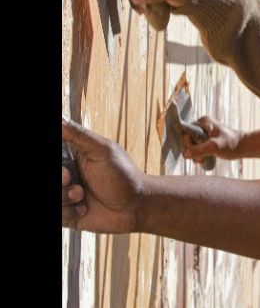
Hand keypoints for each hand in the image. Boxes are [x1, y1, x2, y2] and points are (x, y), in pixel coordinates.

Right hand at [61, 117, 145, 232]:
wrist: (136, 205)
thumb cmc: (124, 175)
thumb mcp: (102, 151)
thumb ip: (79, 135)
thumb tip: (60, 119)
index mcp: (71, 156)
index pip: (54, 152)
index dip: (57, 163)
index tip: (65, 169)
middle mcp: (65, 174)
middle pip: (48, 175)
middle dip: (58, 179)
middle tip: (68, 178)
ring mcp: (65, 194)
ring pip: (50, 195)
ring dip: (63, 196)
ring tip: (81, 195)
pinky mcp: (67, 214)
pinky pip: (56, 214)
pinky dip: (68, 211)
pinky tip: (84, 208)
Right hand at [183, 116, 244, 161]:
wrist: (243, 147)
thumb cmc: (232, 144)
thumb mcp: (215, 147)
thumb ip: (199, 150)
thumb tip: (185, 153)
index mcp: (203, 122)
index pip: (185, 132)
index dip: (187, 144)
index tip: (195, 151)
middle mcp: (202, 125)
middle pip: (188, 140)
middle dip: (193, 151)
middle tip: (201, 158)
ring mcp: (204, 133)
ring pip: (192, 146)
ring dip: (196, 155)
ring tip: (204, 159)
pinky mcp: (206, 140)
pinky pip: (197, 148)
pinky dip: (199, 155)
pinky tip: (205, 159)